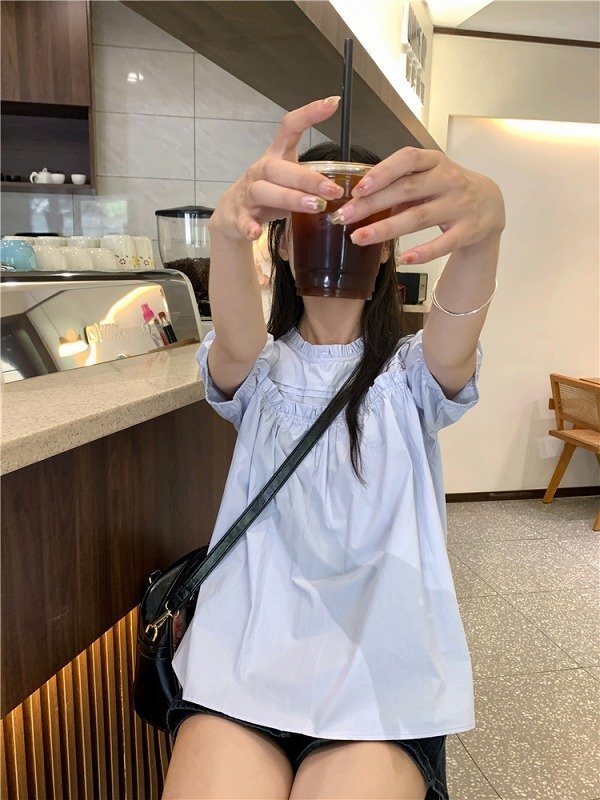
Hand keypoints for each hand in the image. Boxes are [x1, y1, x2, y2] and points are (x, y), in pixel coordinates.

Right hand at [209, 97, 344, 241]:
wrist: (232, 214)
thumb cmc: (270, 194)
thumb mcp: (290, 179)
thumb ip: (314, 177)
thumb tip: (356, 183)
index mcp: (276, 156)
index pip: (290, 127)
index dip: (309, 113)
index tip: (332, 103)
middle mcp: (260, 170)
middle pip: (278, 167)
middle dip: (307, 178)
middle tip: (334, 190)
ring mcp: (247, 194)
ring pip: (263, 190)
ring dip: (290, 197)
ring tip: (314, 207)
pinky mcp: (238, 217)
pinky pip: (243, 220)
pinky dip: (248, 226)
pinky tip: (256, 233)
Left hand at [330, 147, 505, 264]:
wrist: (490, 205)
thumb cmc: (447, 189)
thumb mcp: (427, 178)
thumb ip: (398, 187)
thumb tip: (359, 202)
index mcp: (435, 161)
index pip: (407, 160)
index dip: (382, 172)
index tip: (358, 188)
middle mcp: (449, 180)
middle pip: (406, 191)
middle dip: (372, 205)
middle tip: (345, 217)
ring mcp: (459, 206)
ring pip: (419, 218)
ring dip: (387, 229)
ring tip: (359, 238)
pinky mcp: (467, 231)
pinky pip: (442, 244)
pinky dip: (422, 252)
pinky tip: (402, 259)